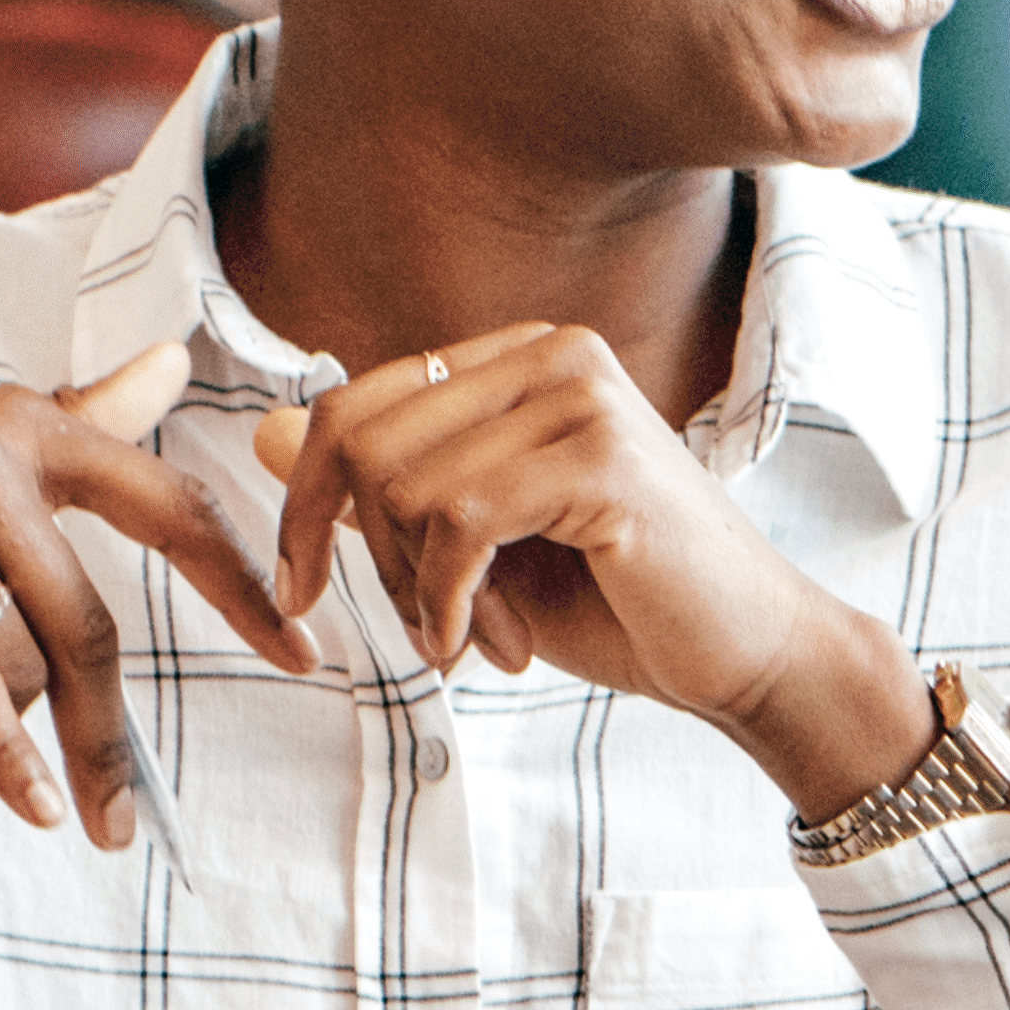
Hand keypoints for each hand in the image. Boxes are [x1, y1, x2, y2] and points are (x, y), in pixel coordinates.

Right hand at [0, 341, 315, 849]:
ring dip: (26, 752)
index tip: (305, 649)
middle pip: (91, 619)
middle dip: (114, 732)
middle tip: (130, 820)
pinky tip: (14, 802)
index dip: (243, 582)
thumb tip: (172, 365)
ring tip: (24, 803)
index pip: (167, 503)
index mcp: (25, 420)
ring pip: (20, 660)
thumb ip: (69, 410)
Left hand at [249, 325, 935, 819]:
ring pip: (403, 487)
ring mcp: (580, 396)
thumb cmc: (621, 601)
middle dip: (370, 559)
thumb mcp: (474, 546)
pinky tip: (490, 643)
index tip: (299, 590)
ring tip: (481, 638)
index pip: (354, 403)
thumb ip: (383, 489)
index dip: (305, 502)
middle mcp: (553, 353)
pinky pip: (458, 522)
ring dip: (421, 594)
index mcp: (523, 361)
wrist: (746, 656)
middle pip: (361, 441)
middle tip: (429, 630)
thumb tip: (262, 430)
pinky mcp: (601, 456)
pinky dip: (451, 601)